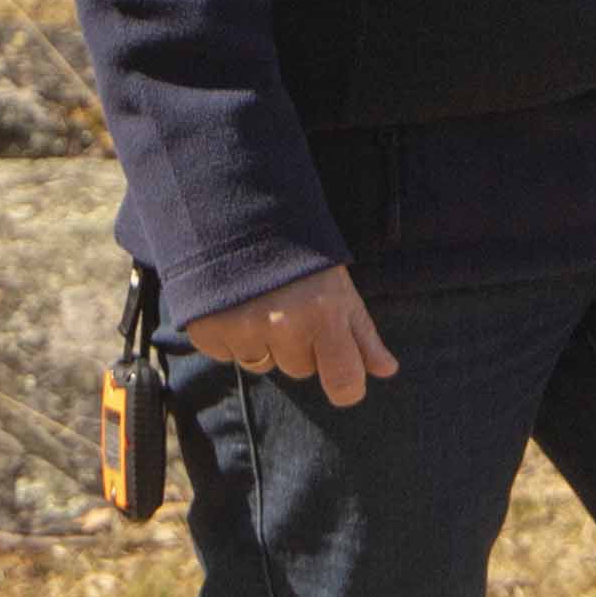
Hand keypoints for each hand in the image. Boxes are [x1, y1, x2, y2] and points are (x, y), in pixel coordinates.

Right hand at [183, 264, 397, 407]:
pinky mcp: (208, 330)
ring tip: (260, 300)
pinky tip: (234, 303)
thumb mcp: (339, 286)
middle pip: (300, 370)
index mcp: (324, 313)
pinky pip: (227, 355)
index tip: (344, 378)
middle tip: (291, 306)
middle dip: (299, 345)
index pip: (345, 382)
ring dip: (262, 342)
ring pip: (262, 365)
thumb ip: (363, 334)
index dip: (347, 386)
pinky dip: (230, 337)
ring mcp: (243, 329)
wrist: (238, 209)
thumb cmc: (300, 251)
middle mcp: (284, 325)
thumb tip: (387, 371)